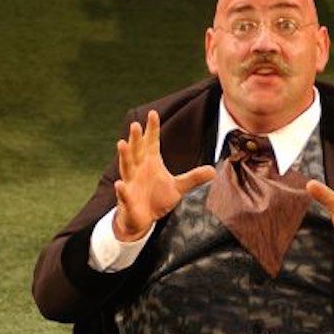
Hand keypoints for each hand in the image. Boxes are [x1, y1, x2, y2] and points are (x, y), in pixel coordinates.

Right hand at [112, 110, 214, 240]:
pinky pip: (124, 194)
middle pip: (137, 151)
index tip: (153, 113)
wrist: (142, 220)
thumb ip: (193, 178)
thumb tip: (213, 170)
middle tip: (135, 124)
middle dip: (136, 138)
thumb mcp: (178, 188)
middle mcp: (138, 169)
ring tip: (122, 144)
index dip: (152, 129)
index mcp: (150, 162)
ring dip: (124, 156)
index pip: (151, 142)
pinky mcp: (127, 199)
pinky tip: (120, 185)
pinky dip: (122, 190)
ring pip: (127, 167)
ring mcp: (131, 183)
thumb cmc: (157, 199)